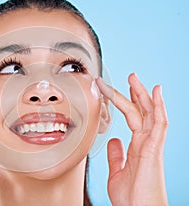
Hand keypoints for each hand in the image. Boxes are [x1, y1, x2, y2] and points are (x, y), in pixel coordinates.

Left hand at [96, 73, 168, 205]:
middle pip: (140, 111)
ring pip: (148, 112)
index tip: (115, 90)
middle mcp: (145, 142)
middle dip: (134, 92)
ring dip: (142, 94)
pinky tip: (155, 92)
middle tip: (129, 76)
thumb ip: (115, 155)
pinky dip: (158, 106)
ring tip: (134, 78)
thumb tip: (112, 140)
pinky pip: (159, 123)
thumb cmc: (131, 196)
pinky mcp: (154, 148)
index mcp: (137, 145)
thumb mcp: (116, 170)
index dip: (124, 102)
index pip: (132, 117)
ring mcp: (151, 144)